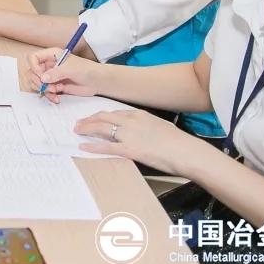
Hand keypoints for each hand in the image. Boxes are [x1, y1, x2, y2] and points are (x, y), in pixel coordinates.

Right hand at [27, 48, 101, 101]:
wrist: (98, 82)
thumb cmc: (87, 70)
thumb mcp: (72, 69)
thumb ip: (56, 72)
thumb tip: (42, 78)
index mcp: (52, 55)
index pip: (33, 57)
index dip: (34, 66)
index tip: (40, 75)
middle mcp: (49, 64)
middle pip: (33, 72)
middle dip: (38, 81)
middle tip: (50, 87)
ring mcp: (51, 76)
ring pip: (37, 83)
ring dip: (43, 89)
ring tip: (55, 92)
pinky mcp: (55, 86)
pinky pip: (45, 91)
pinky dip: (49, 96)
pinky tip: (57, 98)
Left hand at [74, 109, 207, 175]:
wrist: (185, 151)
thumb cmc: (177, 142)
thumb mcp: (159, 127)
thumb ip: (145, 127)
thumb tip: (138, 132)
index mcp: (138, 114)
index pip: (113, 112)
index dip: (100, 115)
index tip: (92, 118)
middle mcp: (131, 121)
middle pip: (103, 117)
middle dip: (89, 120)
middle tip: (79, 123)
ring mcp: (129, 135)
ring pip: (101, 128)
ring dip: (86, 129)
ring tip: (77, 131)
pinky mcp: (129, 149)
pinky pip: (105, 146)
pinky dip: (92, 146)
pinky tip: (83, 146)